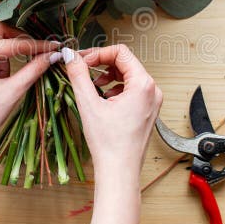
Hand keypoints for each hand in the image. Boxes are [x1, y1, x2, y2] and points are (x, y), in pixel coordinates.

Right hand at [64, 45, 162, 180]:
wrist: (119, 171)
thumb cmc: (110, 144)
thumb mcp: (89, 103)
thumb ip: (79, 74)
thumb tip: (72, 56)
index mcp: (143, 85)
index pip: (121, 52)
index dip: (98, 53)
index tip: (82, 60)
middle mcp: (152, 91)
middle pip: (125, 63)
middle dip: (102, 64)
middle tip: (82, 70)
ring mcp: (152, 102)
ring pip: (128, 77)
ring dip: (108, 77)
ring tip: (92, 88)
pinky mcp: (147, 112)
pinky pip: (131, 91)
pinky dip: (115, 90)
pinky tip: (102, 101)